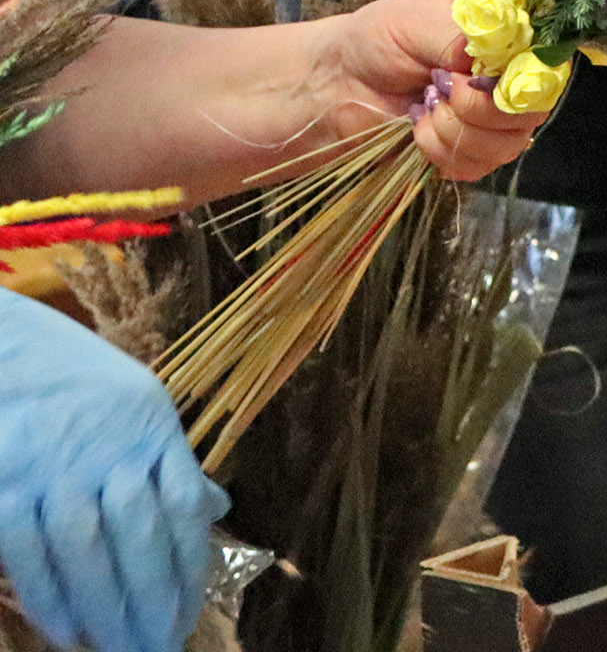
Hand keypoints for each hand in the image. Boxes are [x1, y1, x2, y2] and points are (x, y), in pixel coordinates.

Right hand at [0, 293, 226, 651]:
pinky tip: (66, 631)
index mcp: (154, 432)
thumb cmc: (80, 383)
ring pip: (88, 551)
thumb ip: (173, 462)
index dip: (191, 567)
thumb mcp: (143, 406)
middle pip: (140, 537)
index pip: (184, 508)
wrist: (8, 352)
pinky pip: (28, 551)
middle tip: (160, 649)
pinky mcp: (5, 487)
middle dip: (154, 600)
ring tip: (119, 650)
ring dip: (106, 609)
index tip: (191, 615)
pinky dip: (48, 595)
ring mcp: (54, 471)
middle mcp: (110, 453)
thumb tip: (217, 507)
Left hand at [307, 0, 545, 182]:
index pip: (544, 63)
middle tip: (436, 89)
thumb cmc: (375, 41)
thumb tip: (490, 62)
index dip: (515, 78)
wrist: (334, 84)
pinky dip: (442, 152)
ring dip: (455, 131)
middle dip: (477, 108)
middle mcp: (509, 80)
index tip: (467, 77)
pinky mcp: (469, 153)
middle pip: (532, 110)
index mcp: (507, 39)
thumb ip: (458, 36)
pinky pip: (478, 166)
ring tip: (423, 110)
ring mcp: (493, 120)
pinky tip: (418, 130)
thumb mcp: (415, 21)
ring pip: (508, 144)